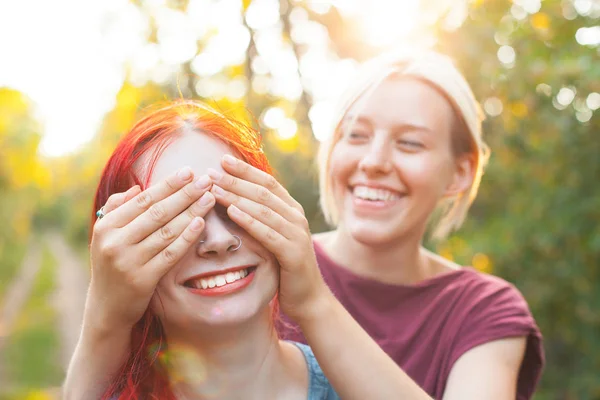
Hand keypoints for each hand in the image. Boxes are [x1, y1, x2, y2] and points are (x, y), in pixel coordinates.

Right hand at [87, 167, 214, 331]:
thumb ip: (118, 209)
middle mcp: (115, 242)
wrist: (106, 307)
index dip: (168, 184)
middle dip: (185, 194)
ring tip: (210, 197)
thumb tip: (138, 187)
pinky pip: (170, 254)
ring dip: (191, 212)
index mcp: (106, 226)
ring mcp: (128, 262)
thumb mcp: (106, 236)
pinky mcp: (143, 280)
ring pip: (166, 231)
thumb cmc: (112, 264)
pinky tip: (201, 223)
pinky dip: (186, 237)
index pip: (143, 200)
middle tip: (206, 180)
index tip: (189, 172)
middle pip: (157, 212)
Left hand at [208, 155, 328, 322]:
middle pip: (262, 191)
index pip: (267, 182)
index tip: (222, 159)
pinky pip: (268, 232)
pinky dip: (249, 220)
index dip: (245, 170)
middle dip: (236, 180)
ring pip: (263, 209)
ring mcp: (297, 233)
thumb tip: (233, 198)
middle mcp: (296, 216)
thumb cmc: (284, 266)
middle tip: (212, 171)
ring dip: (237, 196)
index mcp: (291, 209)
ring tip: (215, 189)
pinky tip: (232, 212)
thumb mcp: (273, 236)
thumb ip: (261, 217)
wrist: (308, 297)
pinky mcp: (293, 252)